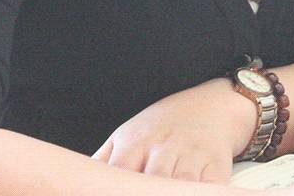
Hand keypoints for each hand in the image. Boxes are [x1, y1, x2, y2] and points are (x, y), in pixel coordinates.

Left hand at [92, 77, 256, 182]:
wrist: (213, 105)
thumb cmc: (165, 124)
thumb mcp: (130, 132)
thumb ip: (105, 160)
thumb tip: (76, 182)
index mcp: (136, 140)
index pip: (119, 171)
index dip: (114, 190)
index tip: (108, 195)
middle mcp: (164, 146)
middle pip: (151, 181)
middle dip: (144, 193)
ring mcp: (192, 156)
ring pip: (180, 184)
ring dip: (172, 193)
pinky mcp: (217, 165)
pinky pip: (211, 186)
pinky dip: (201, 192)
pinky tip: (190, 194)